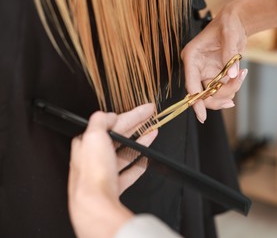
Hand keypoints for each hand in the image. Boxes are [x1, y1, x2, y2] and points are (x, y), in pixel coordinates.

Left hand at [68, 104, 156, 237]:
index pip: (110, 124)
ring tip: (153, 133)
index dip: (128, 115)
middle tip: (151, 116)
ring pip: (125, 153)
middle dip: (136, 125)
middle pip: (118, 136)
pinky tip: (146, 158)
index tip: (144, 110)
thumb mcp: (94, 135)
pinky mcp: (114, 186)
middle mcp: (94, 158)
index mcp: (86, 144)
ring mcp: (104, 173)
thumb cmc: (92, 172)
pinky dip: (139, 164)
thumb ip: (101, 120)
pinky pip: (129, 172)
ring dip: (140, 142)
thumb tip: (109, 115)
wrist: (95, 203)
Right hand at [181, 2, 247, 122]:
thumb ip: (230, 55)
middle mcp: (196, 67)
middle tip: (233, 98)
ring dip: (230, 91)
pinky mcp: (215, 75)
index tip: (202, 116)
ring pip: (214, 94)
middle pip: (203, 95)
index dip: (196, 101)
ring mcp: (206, 73)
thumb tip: (232, 75)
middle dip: (219, 98)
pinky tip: (241, 76)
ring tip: (242, 75)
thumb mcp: (230, 35)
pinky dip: (233, 88)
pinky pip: (222, 90)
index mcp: (192, 57)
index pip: (191, 85)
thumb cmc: (229, 23)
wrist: (237, 22)